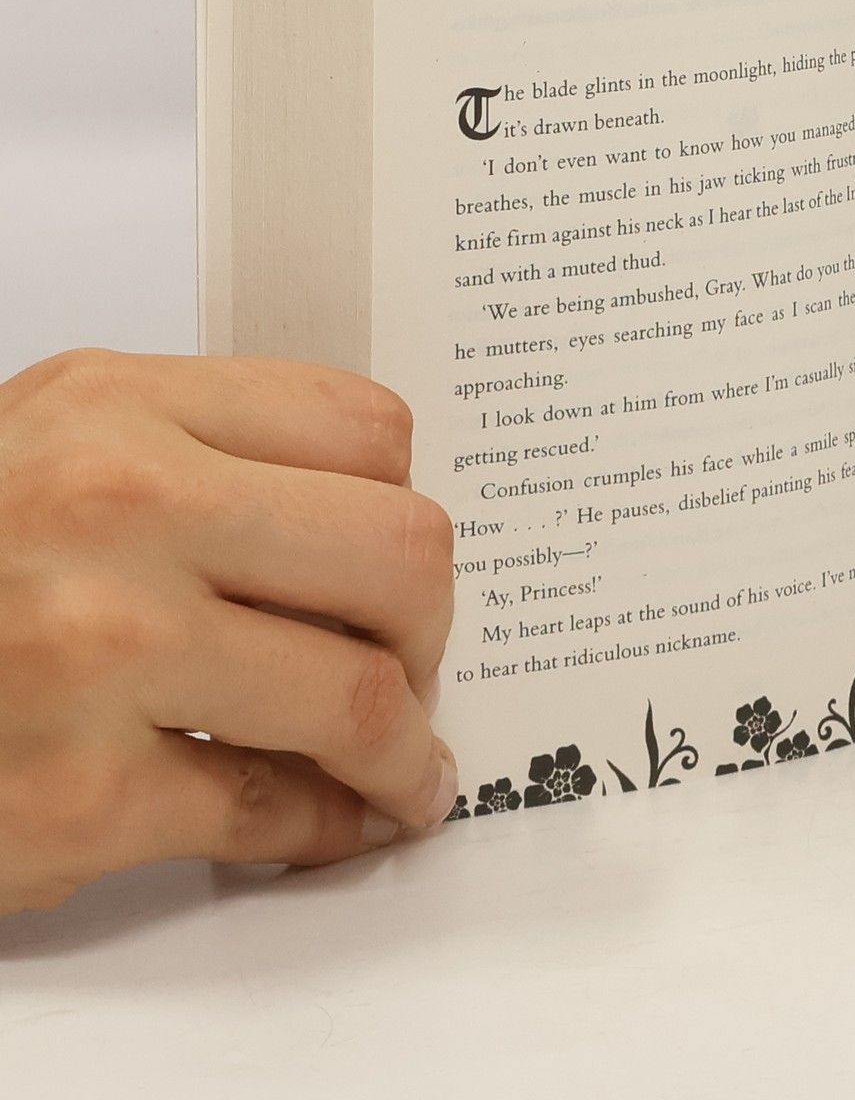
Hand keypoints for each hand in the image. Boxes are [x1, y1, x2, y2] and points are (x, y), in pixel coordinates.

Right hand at [0, 349, 455, 914]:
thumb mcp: (44, 446)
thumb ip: (195, 456)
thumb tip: (360, 518)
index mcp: (116, 407)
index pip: (366, 430)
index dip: (402, 506)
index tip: (399, 558)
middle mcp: (118, 509)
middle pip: (399, 550)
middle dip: (431, 623)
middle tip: (415, 658)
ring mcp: (101, 651)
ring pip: (360, 690)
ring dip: (403, 744)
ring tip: (402, 762)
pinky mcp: (78, 793)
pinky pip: (274, 808)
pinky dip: (330, 825)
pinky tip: (338, 820)